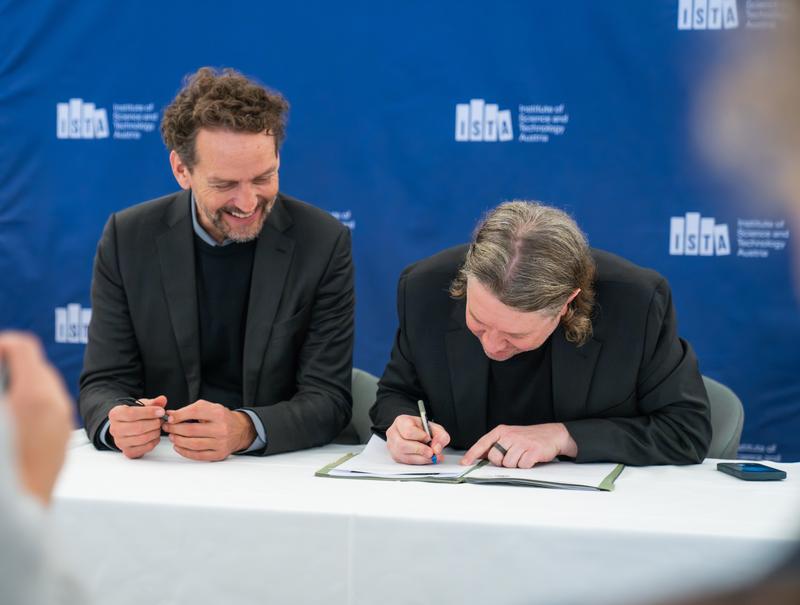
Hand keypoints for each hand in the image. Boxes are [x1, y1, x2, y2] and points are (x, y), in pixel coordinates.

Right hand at [0, 332, 73, 504]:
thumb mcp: (0, 417)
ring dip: (19, 383)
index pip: (23, 347)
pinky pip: (48, 407)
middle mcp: (55, 403)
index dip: (1, 344)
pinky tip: (11, 417)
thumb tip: (6, 376)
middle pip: (35, 366)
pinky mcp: (60, 437)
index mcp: (35, 395)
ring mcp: (62, 421)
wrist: (20, 512)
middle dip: (9, 364)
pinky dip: (29, 402)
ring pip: (43, 387)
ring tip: (3, 394)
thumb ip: (3, 390)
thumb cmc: (5, 467)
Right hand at [107, 395, 166, 458]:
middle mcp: (115, 429)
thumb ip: (153, 402)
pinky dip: (154, 442)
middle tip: (161, 420)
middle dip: (154, 423)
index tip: (161, 411)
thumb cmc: (134, 415)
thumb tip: (162, 399)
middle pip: (138, 427)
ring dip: (155, 432)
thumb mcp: (142, 405)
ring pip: (142, 438)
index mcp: (115, 414)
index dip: (149, 412)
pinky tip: (155, 435)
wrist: (127, 426)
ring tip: (158, 427)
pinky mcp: (128, 451)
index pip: (131, 413)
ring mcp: (120, 442)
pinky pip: (144, 448)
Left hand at [162, 400, 255, 460]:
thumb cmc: (222, 418)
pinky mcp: (219, 454)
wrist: (240, 430)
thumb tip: (171, 415)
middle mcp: (221, 428)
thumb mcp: (209, 408)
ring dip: (178, 441)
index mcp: (218, 413)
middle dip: (174, 429)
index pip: (194, 412)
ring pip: (193, 444)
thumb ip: (190, 410)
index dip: (179, 416)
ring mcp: (221, 442)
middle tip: (167, 427)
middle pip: (191, 430)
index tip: (170, 418)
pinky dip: (185, 452)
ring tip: (172, 437)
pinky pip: (198, 455)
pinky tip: (179, 447)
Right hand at [386, 414, 449, 463]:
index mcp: (401, 421)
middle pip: (402, 445)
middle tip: (431, 452)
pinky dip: (419, 462)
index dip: (420, 436)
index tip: (428, 438)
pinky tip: (426, 459)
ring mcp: (393, 446)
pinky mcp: (396, 457)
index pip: (408, 431)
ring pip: (404, 456)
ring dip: (421, 458)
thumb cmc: (422, 429)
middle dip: (420, 450)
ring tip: (431, 456)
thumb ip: (440, 436)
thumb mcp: (435, 428)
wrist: (416, 433)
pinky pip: (406, 463)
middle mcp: (394, 433)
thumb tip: (436, 449)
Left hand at [461, 423, 577, 467]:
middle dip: (501, 462)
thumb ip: (495, 445)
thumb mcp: (509, 436)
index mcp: (502, 431)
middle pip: (495, 457)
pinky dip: (526, 465)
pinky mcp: (533, 450)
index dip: (472, 454)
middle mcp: (510, 435)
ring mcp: (521, 442)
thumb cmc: (528, 437)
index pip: (483, 443)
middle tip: (511, 456)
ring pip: (508, 464)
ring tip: (522, 456)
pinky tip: (530, 458)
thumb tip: (479, 456)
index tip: (465, 462)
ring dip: (515, 464)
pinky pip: (522, 465)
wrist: (552, 434)